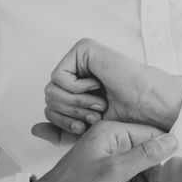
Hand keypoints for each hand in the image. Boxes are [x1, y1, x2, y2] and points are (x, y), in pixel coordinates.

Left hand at [30, 120, 177, 181]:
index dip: (164, 151)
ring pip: (139, 171)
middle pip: (146, 155)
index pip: (149, 134)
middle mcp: (112, 141)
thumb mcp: (114, 170)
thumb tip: (171, 140)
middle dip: (154, 177)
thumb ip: (144, 155)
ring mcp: (110, 158)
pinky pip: (129, 181)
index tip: (178, 166)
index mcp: (112, 132)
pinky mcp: (108, 173)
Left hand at [43, 38, 181, 136]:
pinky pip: (59, 76)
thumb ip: (61, 131)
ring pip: (50, 90)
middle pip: (48, 99)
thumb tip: (34, 129)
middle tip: (97, 112)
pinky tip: (97, 85)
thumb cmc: (125, 118)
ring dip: (76, 103)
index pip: (49, 108)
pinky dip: (77, 89)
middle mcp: (76, 70)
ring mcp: (78, 58)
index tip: (89, 125)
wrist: (147, 107)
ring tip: (99, 101)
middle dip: (72, 114)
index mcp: (76, 87)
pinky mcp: (83, 49)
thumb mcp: (86, 132)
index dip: (65, 123)